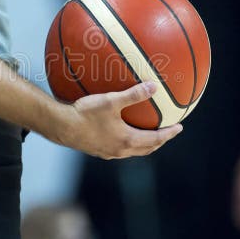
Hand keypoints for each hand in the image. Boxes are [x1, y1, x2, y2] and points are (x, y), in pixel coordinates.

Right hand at [55, 82, 182, 158]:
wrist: (60, 127)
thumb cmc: (85, 114)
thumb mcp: (111, 101)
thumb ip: (134, 94)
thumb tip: (154, 86)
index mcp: (127, 140)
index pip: (155, 139)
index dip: (169, 134)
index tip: (179, 128)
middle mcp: (120, 150)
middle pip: (146, 149)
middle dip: (158, 141)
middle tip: (166, 133)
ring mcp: (107, 152)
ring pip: (132, 151)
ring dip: (143, 144)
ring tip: (147, 134)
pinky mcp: (96, 150)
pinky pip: (118, 148)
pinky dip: (127, 142)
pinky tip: (119, 132)